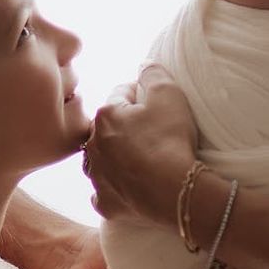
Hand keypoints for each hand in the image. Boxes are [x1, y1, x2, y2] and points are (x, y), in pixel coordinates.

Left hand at [83, 65, 198, 229]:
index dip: (140, 95)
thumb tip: (144, 66)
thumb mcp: (169, 94)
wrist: (175, 190)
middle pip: (107, 128)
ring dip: (112, 157)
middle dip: (123, 127)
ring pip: (99, 160)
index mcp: (105, 115)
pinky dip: (112, 189)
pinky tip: (126, 188)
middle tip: (150, 132)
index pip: (120, 95)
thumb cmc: (171, 139)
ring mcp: (97, 176)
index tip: (155, 103)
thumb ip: (153, 73)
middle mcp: (93, 144)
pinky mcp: (105, 202)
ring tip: (136, 158)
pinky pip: (103, 193)